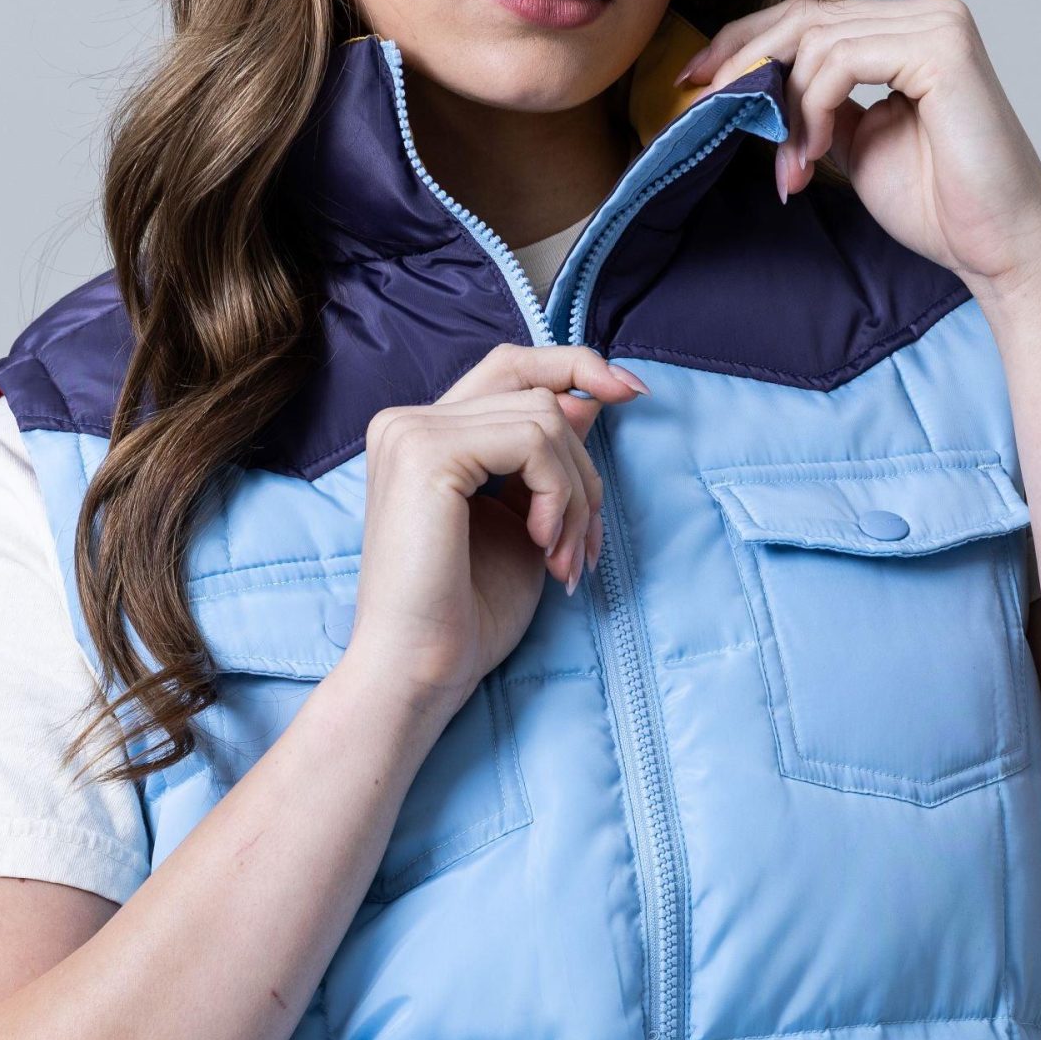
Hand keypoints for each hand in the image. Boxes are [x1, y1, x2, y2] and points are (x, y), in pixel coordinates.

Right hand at [343, 343, 647, 733]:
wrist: (420, 673)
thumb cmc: (465, 619)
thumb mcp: (528, 526)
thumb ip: (548, 462)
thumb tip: (591, 398)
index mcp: (423, 437)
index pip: (510, 368)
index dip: (575, 366)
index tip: (633, 393)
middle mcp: (407, 422)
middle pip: (537, 391)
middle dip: (584, 468)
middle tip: (587, 549)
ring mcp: (411, 431)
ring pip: (545, 418)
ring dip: (577, 496)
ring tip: (565, 562)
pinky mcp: (427, 452)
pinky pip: (533, 440)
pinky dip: (559, 495)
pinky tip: (543, 547)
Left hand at [679, 0, 1040, 300]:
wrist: (996, 247)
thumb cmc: (939, 206)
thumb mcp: (858, 146)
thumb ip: (821, 110)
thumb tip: (760, 94)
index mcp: (907, 33)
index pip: (812, 16)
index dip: (747, 41)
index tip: (698, 79)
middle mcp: (925, 16)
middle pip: (807, 14)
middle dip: (745, 59)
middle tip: (703, 101)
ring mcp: (936, 25)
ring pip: (818, 39)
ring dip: (785, 107)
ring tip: (790, 169)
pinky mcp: (940, 49)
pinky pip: (843, 59)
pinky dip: (813, 107)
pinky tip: (811, 155)